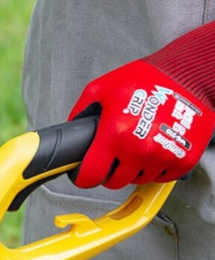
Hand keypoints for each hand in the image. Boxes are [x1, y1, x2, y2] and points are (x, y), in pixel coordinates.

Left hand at [68, 59, 214, 188]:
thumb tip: (73, 132)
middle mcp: (139, 150)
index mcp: (115, 135)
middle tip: (113, 155)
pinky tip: (154, 148)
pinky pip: (162, 177)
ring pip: (138, 180)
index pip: (91, 176)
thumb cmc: (145, 79)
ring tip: (136, 146)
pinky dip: (156, 167)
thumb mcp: (100, 89)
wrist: (185, 76)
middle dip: (110, 171)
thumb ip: (81, 113)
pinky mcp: (183, 160)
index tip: (84, 174)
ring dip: (134, 169)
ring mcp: (162, 157)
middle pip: (115, 182)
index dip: (83, 177)